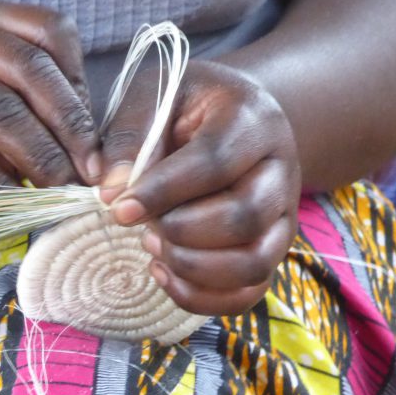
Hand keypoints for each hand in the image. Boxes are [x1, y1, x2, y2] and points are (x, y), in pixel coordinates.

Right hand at [0, 0, 100, 203]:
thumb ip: (40, 110)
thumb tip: (96, 154)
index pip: (50, 30)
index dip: (80, 84)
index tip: (93, 136)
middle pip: (29, 68)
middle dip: (70, 126)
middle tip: (90, 173)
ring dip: (40, 156)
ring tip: (60, 189)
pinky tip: (19, 202)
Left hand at [100, 61, 300, 315]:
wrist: (233, 122)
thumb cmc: (186, 108)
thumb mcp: (155, 97)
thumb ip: (132, 136)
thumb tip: (113, 191)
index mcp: (253, 121)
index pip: (215, 163)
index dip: (163, 192)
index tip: (119, 207)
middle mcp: (281, 171)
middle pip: (244, 218)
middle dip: (181, 232)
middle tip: (142, 226)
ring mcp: (283, 217)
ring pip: (254, 263)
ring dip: (193, 267)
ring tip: (153, 247)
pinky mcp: (272, 251)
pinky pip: (249, 293)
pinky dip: (202, 297)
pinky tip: (164, 274)